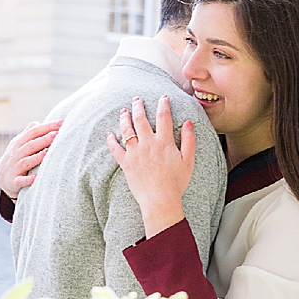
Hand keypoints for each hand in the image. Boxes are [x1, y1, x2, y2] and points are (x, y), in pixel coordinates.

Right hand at [0, 120, 62, 199]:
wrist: (3, 177)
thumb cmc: (18, 156)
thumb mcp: (20, 143)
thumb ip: (29, 133)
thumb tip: (39, 122)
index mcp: (19, 142)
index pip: (33, 132)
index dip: (47, 126)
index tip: (61, 122)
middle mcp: (16, 154)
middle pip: (30, 145)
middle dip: (43, 140)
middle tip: (57, 135)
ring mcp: (14, 167)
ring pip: (26, 162)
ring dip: (37, 157)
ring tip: (48, 152)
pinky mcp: (14, 181)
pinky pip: (20, 181)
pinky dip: (28, 180)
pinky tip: (36, 178)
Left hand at [106, 96, 194, 237]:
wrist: (160, 200)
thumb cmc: (176, 183)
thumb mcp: (188, 161)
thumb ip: (189, 140)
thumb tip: (189, 123)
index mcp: (164, 142)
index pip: (163, 117)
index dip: (163, 105)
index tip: (163, 98)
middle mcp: (148, 144)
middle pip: (141, 119)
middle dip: (138, 106)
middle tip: (137, 99)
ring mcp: (135, 153)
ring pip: (127, 130)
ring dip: (124, 118)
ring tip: (123, 111)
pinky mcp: (126, 163)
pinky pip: (115, 149)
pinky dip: (111, 141)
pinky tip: (109, 134)